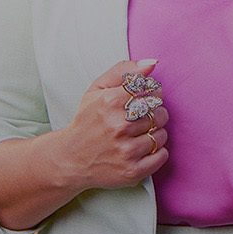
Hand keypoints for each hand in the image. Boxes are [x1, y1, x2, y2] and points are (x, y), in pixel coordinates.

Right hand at [46, 59, 168, 191]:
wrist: (70, 158)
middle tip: (141, 118)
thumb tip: (151, 63)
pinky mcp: (132, 170)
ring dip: (155, 133)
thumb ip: (123, 71)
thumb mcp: (97, 90)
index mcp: (110, 102)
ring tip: (139, 134)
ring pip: (162, 134)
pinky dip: (157, 152)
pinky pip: (162, 155)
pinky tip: (142, 148)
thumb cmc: (87, 122)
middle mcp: (119, 126)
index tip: (145, 98)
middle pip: (159, 112)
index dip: (152, 93)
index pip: (151, 90)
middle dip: (155, 113)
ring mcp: (126, 150)